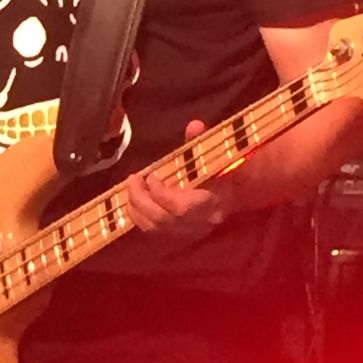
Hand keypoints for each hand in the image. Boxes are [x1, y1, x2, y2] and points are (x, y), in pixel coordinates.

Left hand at [125, 119, 236, 246]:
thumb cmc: (218, 173)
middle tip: (132, 179)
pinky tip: (133, 199)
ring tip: (131, 187)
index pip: (181, 208)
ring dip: (136, 207)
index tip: (151, 175)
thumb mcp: (212, 157)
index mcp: (211, 203)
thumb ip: (200, 143)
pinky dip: (138, 216)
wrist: (231, 197)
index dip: (161, 193)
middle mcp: (199, 224)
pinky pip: (153, 232)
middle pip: (163, 219)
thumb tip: (194, 125)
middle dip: (142, 199)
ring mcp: (187, 233)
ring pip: (155, 228)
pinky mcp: (177, 237)